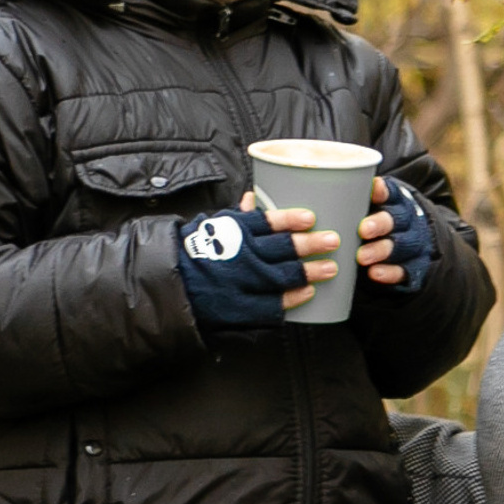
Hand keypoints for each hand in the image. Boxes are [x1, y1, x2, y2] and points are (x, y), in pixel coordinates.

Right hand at [178, 204, 340, 330]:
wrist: (171, 287)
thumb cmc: (195, 254)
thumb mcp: (211, 228)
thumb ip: (237, 217)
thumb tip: (254, 197)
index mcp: (233, 232)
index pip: (266, 222)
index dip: (290, 219)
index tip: (311, 218)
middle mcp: (240, 255)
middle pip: (282, 248)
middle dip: (310, 244)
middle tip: (333, 241)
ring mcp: (242, 282)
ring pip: (283, 274)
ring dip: (309, 271)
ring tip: (331, 267)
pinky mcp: (241, 306)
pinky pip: (272, 302)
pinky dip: (292, 297)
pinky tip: (308, 292)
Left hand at [354, 176, 434, 291]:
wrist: (410, 249)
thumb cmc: (375, 225)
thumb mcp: (368, 211)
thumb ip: (350, 204)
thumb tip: (317, 191)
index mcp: (396, 203)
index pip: (391, 193)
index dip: (383, 191)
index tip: (373, 189)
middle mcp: (407, 221)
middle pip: (396, 220)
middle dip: (380, 224)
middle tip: (362, 229)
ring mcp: (413, 244)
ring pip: (401, 246)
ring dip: (381, 251)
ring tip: (361, 257)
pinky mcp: (415, 266)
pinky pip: (404, 270)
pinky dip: (389, 272)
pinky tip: (374, 273)